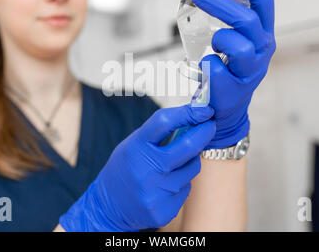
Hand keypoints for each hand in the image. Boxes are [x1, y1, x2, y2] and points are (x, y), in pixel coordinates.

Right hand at [59, 105, 215, 231]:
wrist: (108, 207)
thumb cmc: (125, 169)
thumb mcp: (134, 145)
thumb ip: (159, 134)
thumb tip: (193, 119)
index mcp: (136, 147)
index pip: (164, 122)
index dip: (188, 112)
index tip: (204, 109)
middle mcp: (146, 169)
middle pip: (188, 146)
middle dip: (205, 132)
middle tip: (210, 125)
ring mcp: (156, 191)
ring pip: (192, 168)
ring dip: (189, 161)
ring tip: (172, 165)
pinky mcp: (163, 210)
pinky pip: (186, 188)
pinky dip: (181, 183)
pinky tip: (164, 186)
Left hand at [192, 0, 276, 148]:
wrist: (227, 108)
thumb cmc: (230, 69)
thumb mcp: (238, 40)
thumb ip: (233, 19)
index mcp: (263, 33)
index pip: (263, 0)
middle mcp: (262, 50)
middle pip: (247, 20)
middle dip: (220, 5)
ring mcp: (251, 70)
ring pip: (235, 45)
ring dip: (219, 41)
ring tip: (215, 47)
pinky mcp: (235, 88)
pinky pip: (215, 68)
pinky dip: (207, 66)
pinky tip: (209, 71)